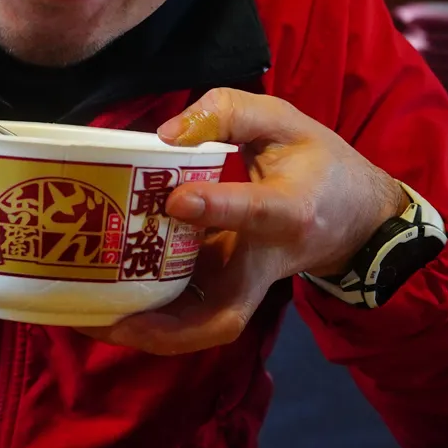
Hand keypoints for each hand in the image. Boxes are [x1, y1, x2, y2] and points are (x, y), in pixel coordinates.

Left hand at [92, 88, 405, 355]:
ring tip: (90, 320)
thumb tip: (166, 133)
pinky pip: (194, 316)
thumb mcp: (284, 120)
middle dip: (168, 325)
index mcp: (288, 210)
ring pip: (204, 327)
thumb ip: (229, 113)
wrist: (357, 219)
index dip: (218, 209)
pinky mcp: (233, 291)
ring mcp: (249, 286)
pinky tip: (102, 307)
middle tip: (111, 315)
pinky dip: (152, 321)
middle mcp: (266, 261)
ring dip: (150, 334)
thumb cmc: (318, 164)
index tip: (176, 200)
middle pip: (224, 314)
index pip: (254, 213)